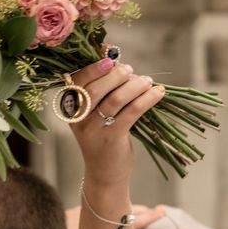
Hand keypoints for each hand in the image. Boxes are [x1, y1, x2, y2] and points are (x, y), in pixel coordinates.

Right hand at [68, 59, 164, 187]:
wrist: (104, 173)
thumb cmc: (102, 136)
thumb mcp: (94, 113)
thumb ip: (101, 88)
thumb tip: (114, 56)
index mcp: (70, 108)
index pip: (78, 79)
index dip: (94, 64)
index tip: (111, 55)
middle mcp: (78, 119)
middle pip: (96, 87)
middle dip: (116, 74)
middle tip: (130, 70)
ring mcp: (94, 130)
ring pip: (116, 99)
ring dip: (135, 85)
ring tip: (147, 81)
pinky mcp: (112, 139)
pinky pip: (132, 112)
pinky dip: (147, 98)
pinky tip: (157, 93)